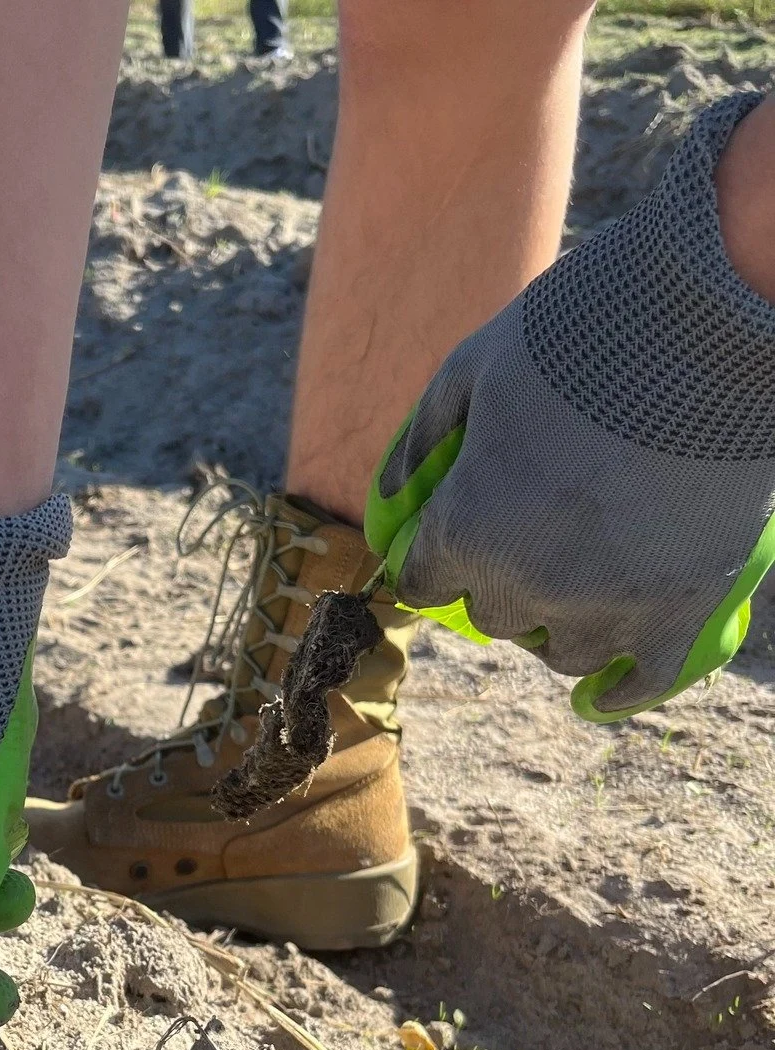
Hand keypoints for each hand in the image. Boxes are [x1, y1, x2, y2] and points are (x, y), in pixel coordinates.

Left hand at [366, 92, 774, 721]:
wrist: (708, 313)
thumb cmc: (575, 332)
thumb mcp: (469, 369)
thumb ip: (420, 441)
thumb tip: (388, 499)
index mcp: (467, 530)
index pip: (421, 584)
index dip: (428, 563)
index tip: (439, 553)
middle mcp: (530, 582)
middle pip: (492, 616)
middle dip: (495, 583)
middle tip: (523, 542)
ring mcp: (611, 602)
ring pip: (561, 650)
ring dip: (557, 622)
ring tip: (574, 584)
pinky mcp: (685, 605)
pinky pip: (643, 678)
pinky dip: (623, 687)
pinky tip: (608, 690)